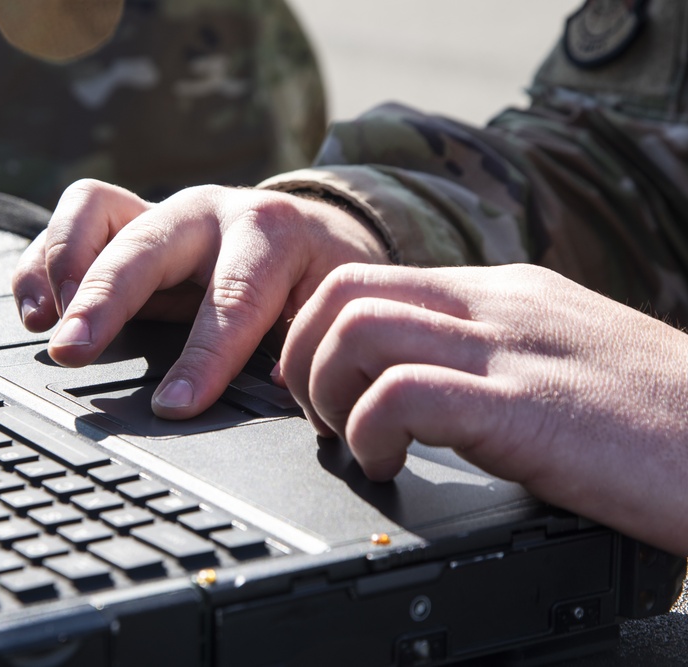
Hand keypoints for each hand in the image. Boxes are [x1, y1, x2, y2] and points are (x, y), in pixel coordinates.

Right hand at [12, 179, 388, 417]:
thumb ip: (305, 341)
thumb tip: (273, 387)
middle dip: (103, 298)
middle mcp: (205, 212)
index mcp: (268, 233)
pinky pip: (69, 224)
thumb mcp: (332, 305)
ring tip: (46, 324)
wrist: (310, 229)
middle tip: (72, 350)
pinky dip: (44, 264)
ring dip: (61, 266)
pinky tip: (36, 310)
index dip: (203, 357)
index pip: (232, 297)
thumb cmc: (318, 275)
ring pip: (92, 208)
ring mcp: (159, 211)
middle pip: (144, 245)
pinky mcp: (127, 222)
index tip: (174, 405)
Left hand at [279, 263, 687, 554]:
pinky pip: (402, 394)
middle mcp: (496, 308)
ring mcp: (509, 351)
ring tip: (355, 442)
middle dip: (304, 357)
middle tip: (324, 417)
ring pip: (357, 329)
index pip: (368, 279)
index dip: (319, 335)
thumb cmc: (660, 419)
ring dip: (328, 392)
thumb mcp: (557, 361)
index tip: (324, 389)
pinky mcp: (525, 407)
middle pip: (343, 291)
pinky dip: (370, 432)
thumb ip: (486, 357)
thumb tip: (409, 384)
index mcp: (500, 294)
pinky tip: (390, 465)